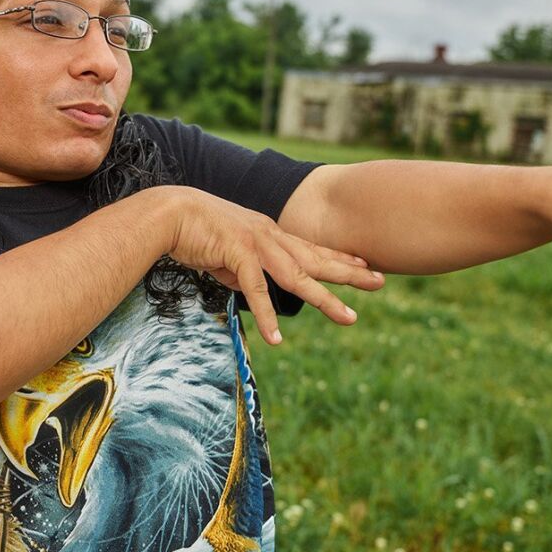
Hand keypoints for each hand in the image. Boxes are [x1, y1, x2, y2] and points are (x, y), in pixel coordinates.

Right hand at [155, 187, 384, 343]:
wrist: (170, 213)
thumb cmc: (195, 232)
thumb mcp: (227, 254)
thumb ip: (242, 270)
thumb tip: (249, 289)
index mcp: (269, 234)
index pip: (311, 248)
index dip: (339, 257)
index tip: (366, 265)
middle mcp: (270, 236)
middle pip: (316, 258)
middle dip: (350, 272)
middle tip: (381, 282)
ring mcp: (256, 245)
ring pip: (298, 276)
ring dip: (324, 299)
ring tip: (348, 318)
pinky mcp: (237, 254)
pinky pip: (257, 290)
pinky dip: (267, 315)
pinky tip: (276, 338)